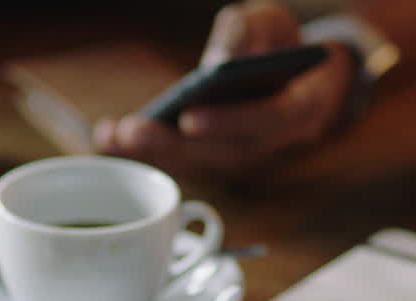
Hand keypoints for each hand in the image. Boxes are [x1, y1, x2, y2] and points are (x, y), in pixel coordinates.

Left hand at [93, 0, 353, 178]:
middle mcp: (277, 142)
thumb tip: (214, 64)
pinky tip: (112, 141)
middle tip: (131, 131)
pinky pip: (188, 164)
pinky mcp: (222, 161)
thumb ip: (246, 33)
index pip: (271, 119)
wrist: (299, 76)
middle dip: (175, 145)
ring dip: (154, 154)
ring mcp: (249, 157)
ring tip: (111, 137)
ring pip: (203, 166)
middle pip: (226, 153)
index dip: (231, 121)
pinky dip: (150, 154)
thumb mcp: (271, 21)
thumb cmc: (281, 42)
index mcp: (304, 105)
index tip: (189, 117)